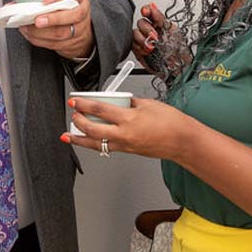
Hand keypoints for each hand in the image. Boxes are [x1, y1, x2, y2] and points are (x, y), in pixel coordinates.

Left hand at [18, 0, 94, 59]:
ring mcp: (78, 29)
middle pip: (72, 15)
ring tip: (29, 28)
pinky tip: (30, 34)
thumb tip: (14, 3)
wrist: (79, 30)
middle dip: (52, 18)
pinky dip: (39, 39)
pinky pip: (55, 43)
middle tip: (38, 20)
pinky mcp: (71, 42)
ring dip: (42, 32)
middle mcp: (81, 11)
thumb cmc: (65, 9)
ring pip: (62, 32)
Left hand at [63, 95, 194, 161]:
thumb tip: (117, 101)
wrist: (182, 141)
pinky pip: (105, 148)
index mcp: (129, 118)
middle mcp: (124, 134)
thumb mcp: (148, 104)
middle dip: (78, 121)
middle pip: (92, 129)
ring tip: (68, 135)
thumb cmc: (171, 122)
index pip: (100, 109)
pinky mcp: (128, 151)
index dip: (84, 104)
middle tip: (73, 113)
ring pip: (95, 144)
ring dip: (80, 139)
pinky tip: (88, 141)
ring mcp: (125, 145)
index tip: (75, 101)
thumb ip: (129, 102)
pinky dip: (94, 145)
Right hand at [130, 2, 189, 75]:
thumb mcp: (172, 30)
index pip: (149, 12)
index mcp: (159, 23)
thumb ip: (160, 18)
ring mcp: (143, 40)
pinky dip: (139, 47)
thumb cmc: (179, 50)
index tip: (146, 11)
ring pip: (134, 33)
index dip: (146, 10)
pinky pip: (132, 45)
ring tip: (152, 46)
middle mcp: (150, 30)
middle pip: (140, 22)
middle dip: (147, 29)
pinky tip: (147, 51)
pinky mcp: (138, 50)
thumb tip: (152, 4)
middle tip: (155, 36)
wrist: (178, 68)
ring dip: (142, 39)